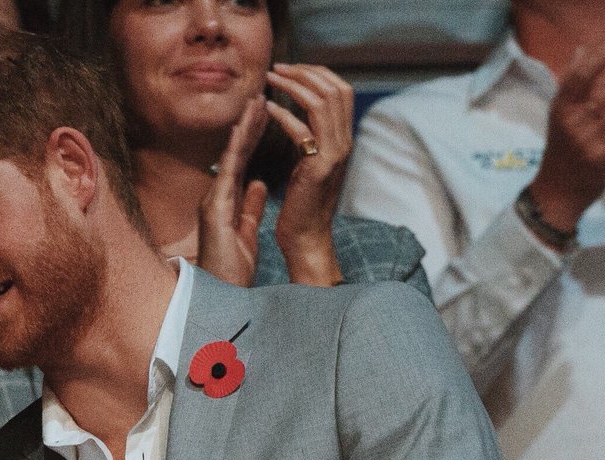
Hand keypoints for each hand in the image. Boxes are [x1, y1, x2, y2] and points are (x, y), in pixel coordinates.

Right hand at [197, 96, 268, 286]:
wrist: (218, 292)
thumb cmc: (231, 267)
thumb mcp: (246, 230)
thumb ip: (251, 205)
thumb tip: (261, 184)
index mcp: (228, 200)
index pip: (244, 160)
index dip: (255, 135)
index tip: (266, 112)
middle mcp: (218, 195)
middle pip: (237, 153)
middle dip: (250, 124)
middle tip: (261, 95)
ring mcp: (214, 199)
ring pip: (231, 157)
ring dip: (243, 128)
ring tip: (255, 103)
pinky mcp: (215, 208)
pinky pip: (228, 174)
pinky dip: (235, 151)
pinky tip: (242, 131)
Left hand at [266, 63, 352, 285]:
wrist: (306, 239)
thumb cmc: (302, 205)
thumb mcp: (311, 165)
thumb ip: (313, 140)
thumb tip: (303, 116)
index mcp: (343, 140)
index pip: (340, 91)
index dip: (317, 73)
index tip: (291, 68)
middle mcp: (344, 143)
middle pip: (336, 89)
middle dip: (306, 72)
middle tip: (278, 67)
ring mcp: (334, 155)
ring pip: (323, 103)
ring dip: (294, 86)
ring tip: (270, 79)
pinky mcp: (318, 169)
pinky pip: (303, 132)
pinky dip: (284, 116)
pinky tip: (268, 109)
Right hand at [529, 43, 604, 232]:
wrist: (557, 194)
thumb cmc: (562, 151)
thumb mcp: (559, 116)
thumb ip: (572, 84)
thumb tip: (583, 50)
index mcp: (561, 108)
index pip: (581, 74)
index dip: (600, 56)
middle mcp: (574, 123)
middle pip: (604, 91)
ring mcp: (591, 142)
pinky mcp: (604, 159)